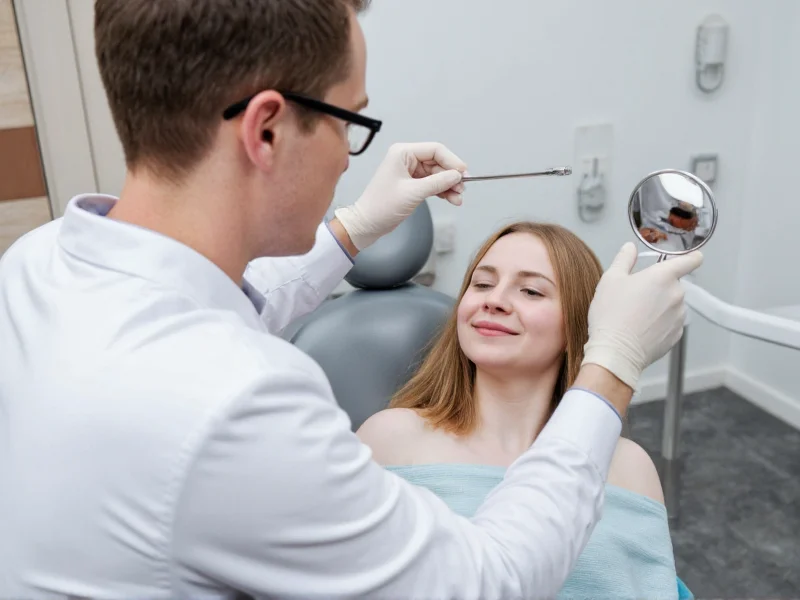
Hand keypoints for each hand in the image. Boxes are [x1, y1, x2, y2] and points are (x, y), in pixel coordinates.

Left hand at [333, 142, 466, 249]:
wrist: (367, 224)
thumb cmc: (382, 206)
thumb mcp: (413, 193)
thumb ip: (437, 183)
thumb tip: (457, 176)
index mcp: (403, 153)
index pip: (435, 150)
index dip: (452, 161)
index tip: (463, 173)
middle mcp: (406, 158)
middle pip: (438, 162)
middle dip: (451, 176)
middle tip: (462, 189)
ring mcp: (409, 172)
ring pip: (437, 174)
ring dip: (449, 185)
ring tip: (458, 198)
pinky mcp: (412, 184)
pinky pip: (432, 183)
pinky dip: (442, 191)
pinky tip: (452, 199)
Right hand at [581, 242, 703, 390]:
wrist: (616, 352)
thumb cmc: (611, 315)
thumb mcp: (610, 280)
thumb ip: (624, 259)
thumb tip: (630, 248)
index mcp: (663, 276)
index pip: (691, 260)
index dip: (690, 258)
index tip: (687, 259)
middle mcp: (677, 294)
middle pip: (674, 284)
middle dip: (660, 287)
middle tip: (637, 296)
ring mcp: (679, 316)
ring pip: (673, 304)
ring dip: (661, 306)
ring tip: (637, 316)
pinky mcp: (677, 334)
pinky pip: (671, 323)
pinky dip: (660, 323)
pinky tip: (642, 328)